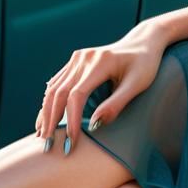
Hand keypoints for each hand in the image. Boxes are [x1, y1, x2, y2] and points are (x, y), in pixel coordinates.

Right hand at [36, 25, 167, 143]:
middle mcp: (84, 58)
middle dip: (52, 120)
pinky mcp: (75, 60)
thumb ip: (116, 104)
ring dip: (46, 112)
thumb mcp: (137, 84)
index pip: (77, 95)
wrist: (143, 42)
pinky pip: (57, 82)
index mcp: (100, 62)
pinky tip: (46, 117)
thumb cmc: (145, 65)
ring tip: (42, 135)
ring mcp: (78, 58)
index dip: (71, 120)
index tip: (71, 142)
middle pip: (59, 92)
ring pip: (53, 88)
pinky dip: (49, 101)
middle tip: (48, 145)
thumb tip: (94, 125)